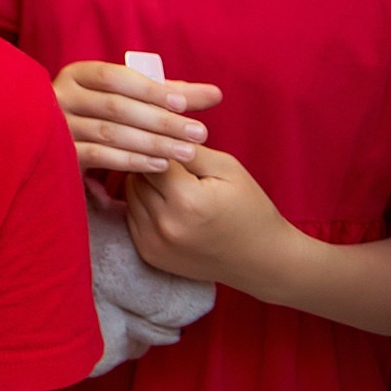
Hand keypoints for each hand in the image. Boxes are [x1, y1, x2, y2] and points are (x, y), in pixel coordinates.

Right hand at [52, 60, 221, 173]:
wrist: (60, 149)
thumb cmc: (106, 117)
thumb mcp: (134, 100)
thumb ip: (170, 95)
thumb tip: (215, 93)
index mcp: (78, 75)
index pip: (114, 77)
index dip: (149, 89)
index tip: (184, 105)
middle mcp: (61, 96)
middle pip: (116, 106)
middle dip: (161, 120)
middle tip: (198, 133)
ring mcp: (58, 126)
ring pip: (110, 132)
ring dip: (153, 142)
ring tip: (187, 151)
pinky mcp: (61, 154)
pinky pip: (100, 156)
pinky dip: (132, 160)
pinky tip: (160, 165)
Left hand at [126, 146, 299, 293]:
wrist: (260, 260)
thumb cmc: (248, 208)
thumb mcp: (228, 169)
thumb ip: (189, 149)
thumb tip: (157, 130)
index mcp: (187, 200)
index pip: (152, 156)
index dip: (162, 146)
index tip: (173, 143)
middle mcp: (165, 224)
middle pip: (137, 175)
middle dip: (153, 164)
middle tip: (177, 166)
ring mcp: (153, 242)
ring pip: (130, 193)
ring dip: (145, 184)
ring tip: (174, 186)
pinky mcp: (147, 253)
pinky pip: (131, 214)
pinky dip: (143, 205)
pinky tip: (169, 206)